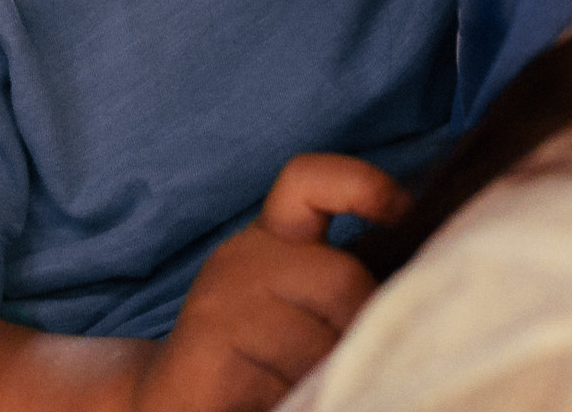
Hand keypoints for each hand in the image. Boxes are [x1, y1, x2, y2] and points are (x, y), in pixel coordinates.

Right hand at [133, 156, 407, 411]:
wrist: (166, 404)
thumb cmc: (253, 361)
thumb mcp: (297, 307)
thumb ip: (338, 288)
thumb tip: (406, 293)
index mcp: (269, 239)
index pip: (308, 181)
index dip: (362, 183)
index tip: (403, 213)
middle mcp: (241, 260)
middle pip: (342, 277)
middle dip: (360, 327)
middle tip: (345, 364)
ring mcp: (221, 307)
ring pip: (319, 342)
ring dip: (327, 378)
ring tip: (305, 389)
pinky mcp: (207, 358)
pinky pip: (284, 385)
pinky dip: (297, 403)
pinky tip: (280, 402)